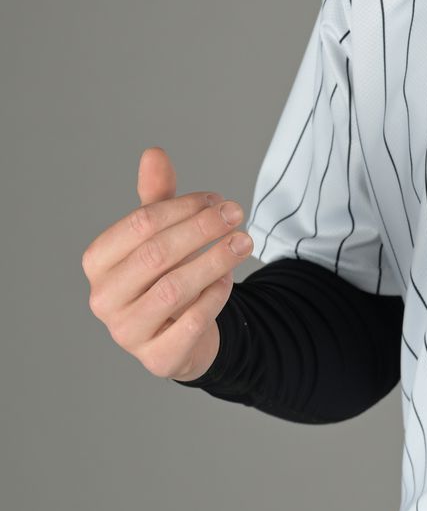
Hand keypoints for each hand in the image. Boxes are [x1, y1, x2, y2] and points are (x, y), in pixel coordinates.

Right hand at [82, 146, 251, 381]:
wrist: (181, 336)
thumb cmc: (165, 276)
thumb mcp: (161, 236)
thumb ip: (158, 199)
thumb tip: (154, 152)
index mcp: (98, 262)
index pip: (140, 224)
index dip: (183, 207)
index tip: (218, 199)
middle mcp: (104, 298)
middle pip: (156, 254)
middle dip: (202, 230)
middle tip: (236, 214)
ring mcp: (127, 332)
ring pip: (173, 290)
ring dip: (215, 260)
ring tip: (244, 242)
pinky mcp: (157, 358)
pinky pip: (190, 323)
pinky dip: (214, 298)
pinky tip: (229, 281)